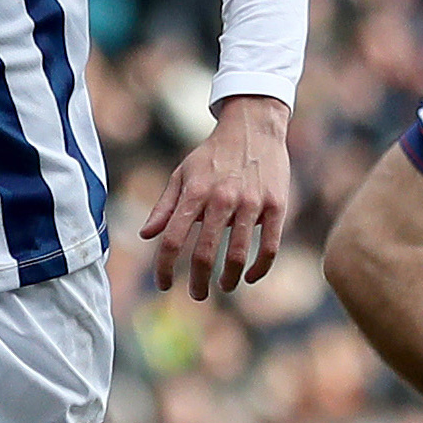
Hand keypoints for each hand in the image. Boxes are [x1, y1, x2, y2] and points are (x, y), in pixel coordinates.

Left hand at [141, 94, 290, 302]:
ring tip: (224, 287)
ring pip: (238, 254)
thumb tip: (146, 235)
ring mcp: (251, 203)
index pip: (173, 238)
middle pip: (204, 252)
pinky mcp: (276, 205)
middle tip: (197, 295)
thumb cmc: (213, 155)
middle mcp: (221, 199)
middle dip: (198, 281)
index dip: (165, 266)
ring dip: (229, 279)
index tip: (163, 285)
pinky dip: (260, 268)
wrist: (254, 127)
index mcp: (195, 192)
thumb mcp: (182, 174)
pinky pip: (269, 246)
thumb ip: (165, 206)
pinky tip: (250, 277)